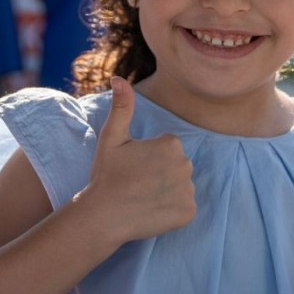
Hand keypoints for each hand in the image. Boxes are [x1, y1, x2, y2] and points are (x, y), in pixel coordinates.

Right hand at [82, 77, 195, 244]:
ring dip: (168, 193)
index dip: (150, 160)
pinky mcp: (189, 212)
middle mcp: (186, 164)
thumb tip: (119, 78)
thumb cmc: (107, 174)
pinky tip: (153, 211)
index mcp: (171, 143)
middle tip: (138, 184)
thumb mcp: (112, 137)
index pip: (168, 150)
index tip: (134, 169)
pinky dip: (173, 211)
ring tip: (144, 198)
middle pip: (177, 167)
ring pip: (182, 187)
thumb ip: (122, 107)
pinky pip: (185, 208)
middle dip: (162, 174)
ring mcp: (189, 190)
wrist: (104, 215)